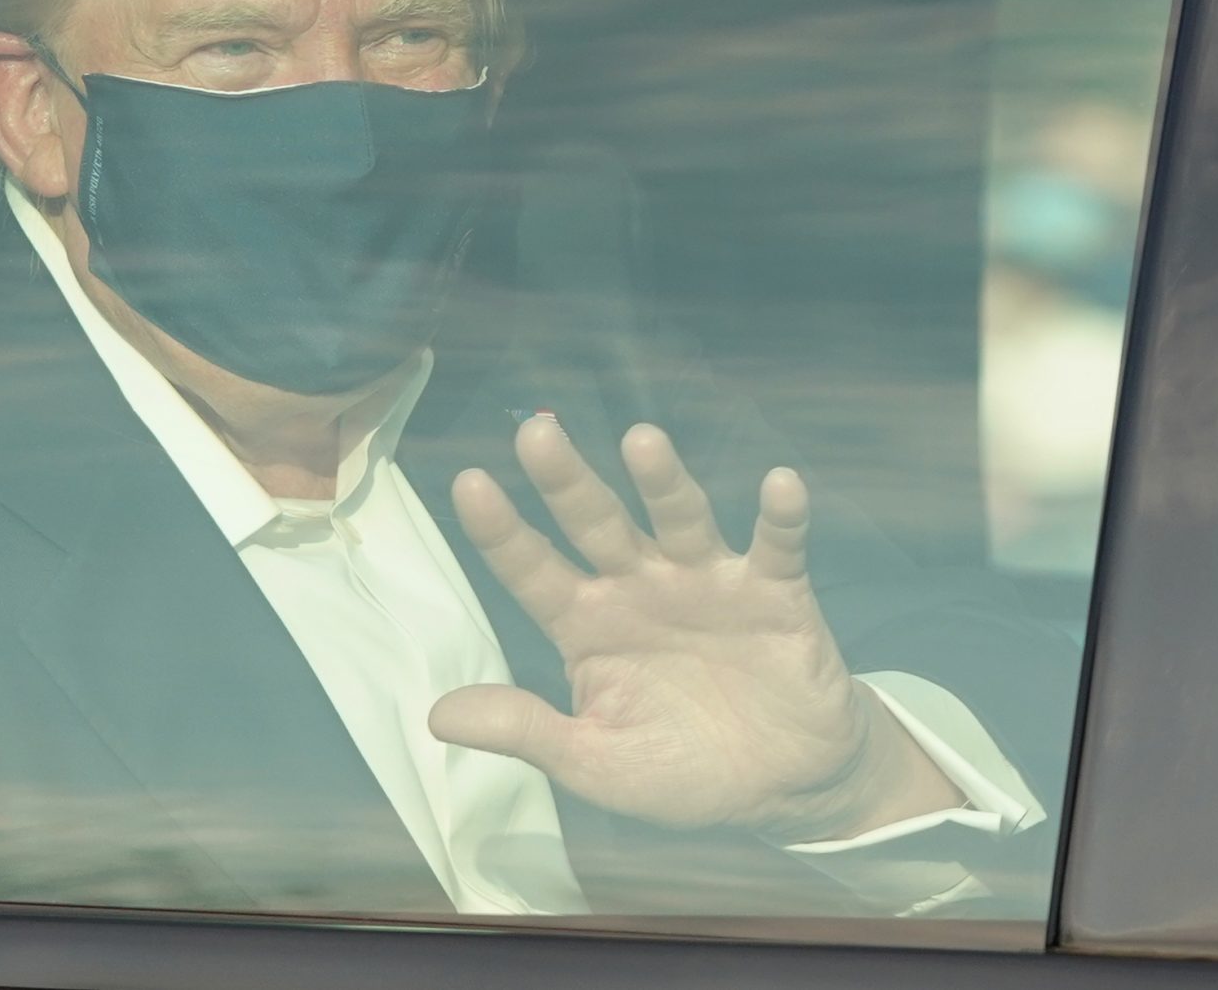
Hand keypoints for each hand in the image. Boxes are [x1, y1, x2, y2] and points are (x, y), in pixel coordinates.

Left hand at [430, 418, 960, 841]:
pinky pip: (777, 548)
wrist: (782, 784)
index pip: (532, 570)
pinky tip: (780, 484)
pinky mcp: (775, 594)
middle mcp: (639, 587)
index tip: (468, 484)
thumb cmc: (678, 766)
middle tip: (536, 433)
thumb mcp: (593, 761)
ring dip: (663, 482)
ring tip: (642, 441)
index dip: (502, 532)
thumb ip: (526, 732)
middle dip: (567, 481)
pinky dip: (780, 517)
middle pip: (596, 524)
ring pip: (680, 520)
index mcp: (586, 622)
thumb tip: (435, 717)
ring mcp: (707, 583)